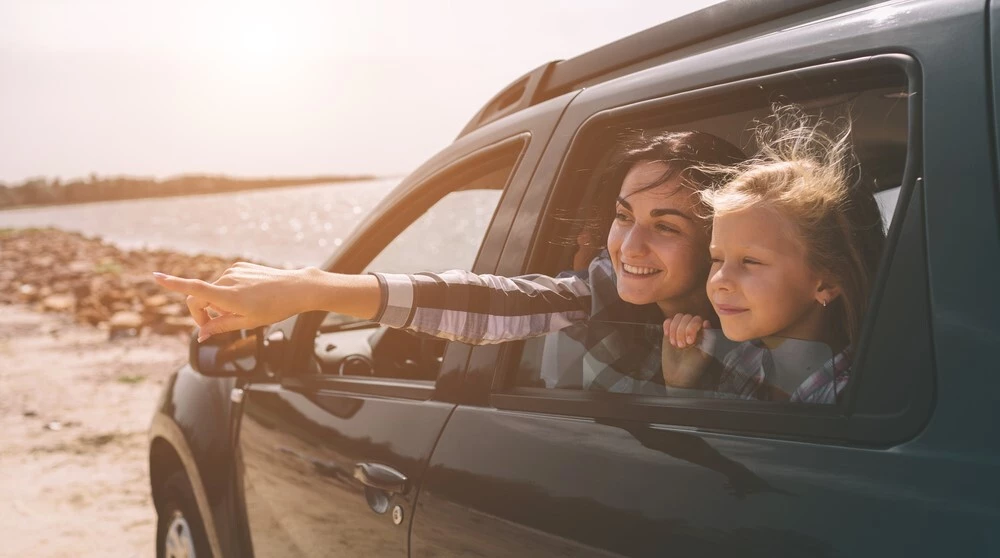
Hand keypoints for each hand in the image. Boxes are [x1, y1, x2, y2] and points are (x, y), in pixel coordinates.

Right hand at [152, 263, 320, 340]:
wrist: (297, 288)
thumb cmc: (275, 308)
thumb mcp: (248, 323)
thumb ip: (221, 327)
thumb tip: (202, 335)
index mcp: (228, 296)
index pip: (195, 290)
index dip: (173, 284)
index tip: (156, 276)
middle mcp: (228, 279)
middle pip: (199, 297)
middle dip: (202, 313)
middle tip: (215, 327)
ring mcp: (233, 271)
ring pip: (213, 290)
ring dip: (217, 303)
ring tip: (242, 310)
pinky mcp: (239, 266)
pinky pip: (224, 281)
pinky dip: (227, 292)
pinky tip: (247, 297)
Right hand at [661, 314, 716, 387]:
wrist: (678, 376)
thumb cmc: (694, 367)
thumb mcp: (705, 354)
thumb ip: (709, 338)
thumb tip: (706, 322)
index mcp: (702, 333)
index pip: (697, 319)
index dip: (692, 328)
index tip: (690, 342)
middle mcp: (691, 329)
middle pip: (686, 317)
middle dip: (682, 331)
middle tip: (682, 346)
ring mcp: (679, 330)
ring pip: (677, 317)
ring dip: (675, 330)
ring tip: (676, 345)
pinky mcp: (668, 333)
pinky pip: (667, 321)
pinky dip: (667, 327)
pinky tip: (668, 336)